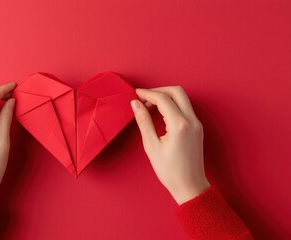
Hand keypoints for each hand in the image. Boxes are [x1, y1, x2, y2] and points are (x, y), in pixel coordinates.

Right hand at [131, 86, 209, 204]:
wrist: (189, 185)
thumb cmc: (170, 170)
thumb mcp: (151, 145)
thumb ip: (143, 121)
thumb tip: (136, 104)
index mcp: (179, 125)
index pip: (163, 99)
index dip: (147, 94)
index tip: (136, 94)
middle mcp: (192, 120)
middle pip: (177, 91)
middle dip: (159, 90)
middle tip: (144, 98)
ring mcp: (197, 123)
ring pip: (183, 98)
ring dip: (166, 97)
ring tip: (150, 106)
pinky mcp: (197, 127)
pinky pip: (185, 108)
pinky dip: (172, 105)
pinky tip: (160, 113)